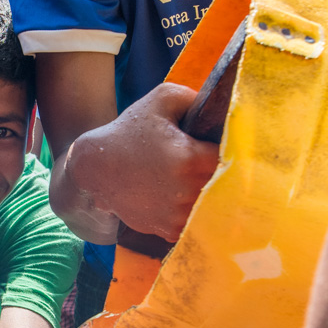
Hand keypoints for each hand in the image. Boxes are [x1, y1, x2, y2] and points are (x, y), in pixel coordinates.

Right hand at [65, 83, 218, 244]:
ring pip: (210, 205)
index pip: (233, 157)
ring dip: (207, 194)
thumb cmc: (129, 132)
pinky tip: (178, 196)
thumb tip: (218, 106)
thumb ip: (195, 97)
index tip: (220, 146)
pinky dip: (191, 211)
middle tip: (206, 163)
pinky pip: (194, 222)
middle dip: (219, 173)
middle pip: (225, 185)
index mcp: (190, 159)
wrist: (94, 168)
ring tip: (190, 179)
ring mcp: (177, 214)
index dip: (230, 150)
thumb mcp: (161, 100)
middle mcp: (187, 191)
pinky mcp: (167, 229)